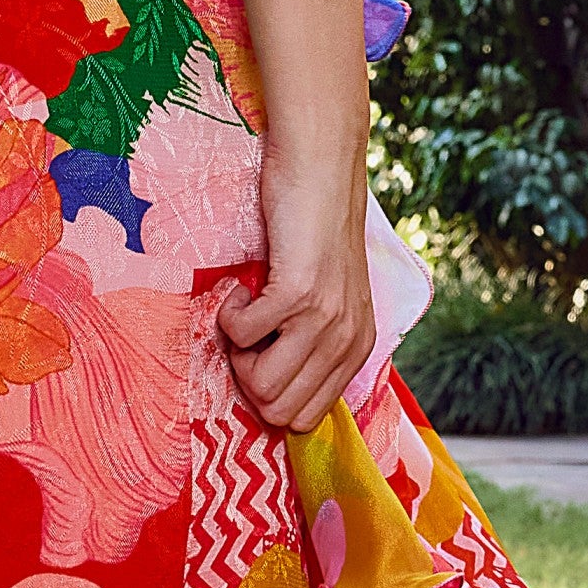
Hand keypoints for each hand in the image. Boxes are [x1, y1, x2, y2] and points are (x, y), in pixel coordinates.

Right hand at [216, 133, 381, 435]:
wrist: (320, 170)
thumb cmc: (314, 228)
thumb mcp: (330, 297)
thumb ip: (314, 341)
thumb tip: (272, 388)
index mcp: (357, 349)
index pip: (305, 417)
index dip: (268, 394)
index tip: (260, 354)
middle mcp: (347, 341)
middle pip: (280, 412)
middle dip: (249, 380)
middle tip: (249, 335)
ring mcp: (325, 320)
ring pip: (262, 387)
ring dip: (238, 354)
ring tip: (246, 312)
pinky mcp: (297, 293)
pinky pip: (241, 336)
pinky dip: (229, 316)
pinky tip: (242, 288)